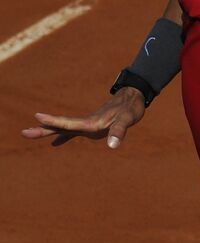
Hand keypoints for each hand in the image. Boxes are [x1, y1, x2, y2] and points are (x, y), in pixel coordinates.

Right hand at [21, 87, 145, 147]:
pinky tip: (54, 143)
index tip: (38, 117)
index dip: (54, 121)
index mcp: (92, 122)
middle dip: (43, 129)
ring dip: (47, 132)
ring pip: (63, 129)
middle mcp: (86, 122)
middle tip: (24, 133)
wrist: (132, 97)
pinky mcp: (91, 126)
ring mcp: (87, 124)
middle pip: (61, 127)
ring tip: (29, 134)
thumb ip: (119, 132)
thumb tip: (112, 145)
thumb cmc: (130, 108)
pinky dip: (63, 137)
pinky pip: (73, 132)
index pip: (70, 123)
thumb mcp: (127, 120)